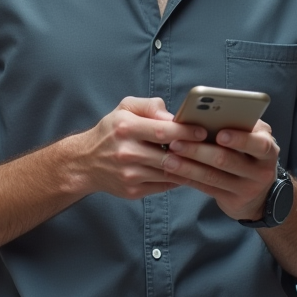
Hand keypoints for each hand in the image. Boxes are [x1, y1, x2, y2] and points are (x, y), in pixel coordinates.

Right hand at [74, 97, 206, 199]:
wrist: (85, 163)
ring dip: (189, 168)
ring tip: (205, 161)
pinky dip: (178, 179)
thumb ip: (150, 106)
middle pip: (168, 155)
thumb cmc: (111, 131)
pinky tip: (188, 172)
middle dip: (192, 152)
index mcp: (125, 128)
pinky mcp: (133, 191)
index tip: (203, 131)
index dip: (186, 131)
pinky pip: (164, 186)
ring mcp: (129, 174)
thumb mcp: (124, 108)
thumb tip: (173, 116)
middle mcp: (126, 152)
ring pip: (170, 173)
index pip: (162, 130)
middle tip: (210, 148)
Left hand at [160, 120, 280, 221]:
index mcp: (268, 148)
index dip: (239, 139)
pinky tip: (172, 172)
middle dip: (198, 150)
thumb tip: (204, 115)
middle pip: (227, 160)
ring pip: (213, 176)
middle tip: (175, 142)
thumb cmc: (249, 152)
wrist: (261, 193)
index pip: (258, 144)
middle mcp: (261, 171)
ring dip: (188, 166)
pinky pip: (207, 188)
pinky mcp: (233, 201)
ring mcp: (248, 188)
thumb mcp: (253, 137)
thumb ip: (238, 126)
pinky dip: (188, 178)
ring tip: (168, 158)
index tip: (219, 134)